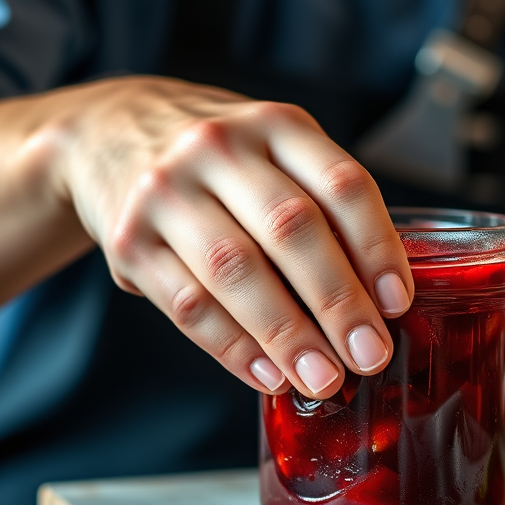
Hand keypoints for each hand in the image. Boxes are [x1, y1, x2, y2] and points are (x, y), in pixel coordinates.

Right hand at [49, 77, 414, 398]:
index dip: (376, 246)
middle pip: (290, 228)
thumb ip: (319, 205)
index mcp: (274, 125)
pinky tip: (268, 375)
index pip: (341, 184)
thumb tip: (377, 300)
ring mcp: (166, 190)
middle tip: (369, 354)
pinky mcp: (128, 238)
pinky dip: (234, 347)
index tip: (397, 302)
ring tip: (323, 379)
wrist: (106, 133)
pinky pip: (188, 304)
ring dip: (286, 334)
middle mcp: (218, 148)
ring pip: (235, 270)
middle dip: (337, 301)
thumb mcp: (272, 151)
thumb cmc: (217, 159)